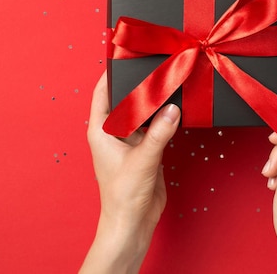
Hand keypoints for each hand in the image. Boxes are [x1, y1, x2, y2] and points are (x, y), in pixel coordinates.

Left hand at [79, 72, 180, 273]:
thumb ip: (159, 133)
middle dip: (138, 84)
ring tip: (168, 81)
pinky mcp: (146, 149)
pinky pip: (155, 126)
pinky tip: (176, 106)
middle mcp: (113, 131)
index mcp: (100, 130)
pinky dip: (164, 117)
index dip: (111, 73)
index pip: (103, 92)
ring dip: (153, 101)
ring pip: (142, 112)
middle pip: (125, 99)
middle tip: (154, 65)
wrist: (133, 222)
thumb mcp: (143, 159)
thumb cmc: (124, 194)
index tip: (124, 55)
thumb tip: (173, 109)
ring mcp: (130, 140)